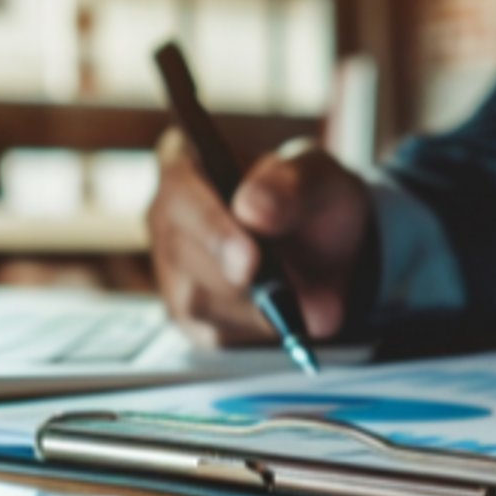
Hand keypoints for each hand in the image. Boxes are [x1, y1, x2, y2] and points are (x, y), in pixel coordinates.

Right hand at [147, 130, 371, 346]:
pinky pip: (216, 333)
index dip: (212, 228)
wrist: (329, 246)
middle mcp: (166, 217)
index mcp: (185, 162)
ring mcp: (171, 269)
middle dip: (237, 278)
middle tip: (285, 291)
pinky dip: (259, 328)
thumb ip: (288, 184)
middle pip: (184, 256)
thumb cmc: (311, 199)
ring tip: (303, 297)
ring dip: (256, 306)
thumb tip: (252, 208)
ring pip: (199, 303)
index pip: (180, 191)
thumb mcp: (316, 176)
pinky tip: (286, 314)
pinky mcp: (188, 316)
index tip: (249, 259)